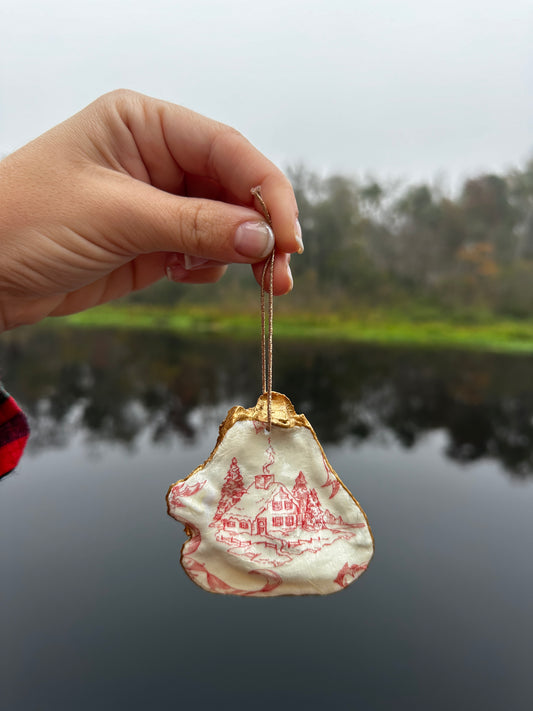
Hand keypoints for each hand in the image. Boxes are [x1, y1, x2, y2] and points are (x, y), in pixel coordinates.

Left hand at [0, 90, 301, 330]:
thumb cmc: (25, 221)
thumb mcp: (116, 216)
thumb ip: (195, 225)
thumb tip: (262, 238)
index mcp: (145, 125)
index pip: (226, 150)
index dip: (266, 192)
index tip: (289, 235)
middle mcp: (157, 160)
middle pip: (233, 189)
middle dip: (261, 230)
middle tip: (281, 272)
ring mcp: (157, 204)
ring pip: (224, 225)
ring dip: (244, 255)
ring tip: (261, 285)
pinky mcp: (153, 243)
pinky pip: (202, 252)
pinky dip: (209, 267)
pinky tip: (186, 274)